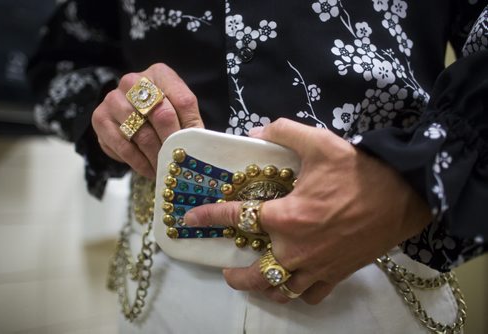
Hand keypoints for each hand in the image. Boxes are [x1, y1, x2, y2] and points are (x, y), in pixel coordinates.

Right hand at [92, 63, 202, 177]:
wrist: (133, 117)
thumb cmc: (164, 115)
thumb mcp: (182, 115)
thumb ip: (191, 125)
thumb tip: (198, 148)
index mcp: (160, 74)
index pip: (183, 101)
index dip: (190, 129)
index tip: (194, 149)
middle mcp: (133, 80)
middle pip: (161, 114)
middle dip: (172, 144)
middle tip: (179, 162)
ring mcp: (113, 98)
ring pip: (141, 133)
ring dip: (155, 156)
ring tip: (165, 170)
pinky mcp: (100, 118)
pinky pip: (123, 146)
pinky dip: (139, 162)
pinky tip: (149, 170)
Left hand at [184, 118, 431, 303]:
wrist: (404, 196)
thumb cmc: (359, 171)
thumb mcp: (320, 142)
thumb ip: (284, 132)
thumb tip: (257, 130)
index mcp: (287, 216)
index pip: (237, 217)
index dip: (209, 217)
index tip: (191, 220)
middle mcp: (296, 248)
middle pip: (254, 274)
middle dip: (234, 276)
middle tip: (226, 269)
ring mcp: (317, 266)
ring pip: (281, 291)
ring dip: (262, 288)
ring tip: (255, 280)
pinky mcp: (337, 275)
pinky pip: (311, 295)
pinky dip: (298, 293)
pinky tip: (295, 281)